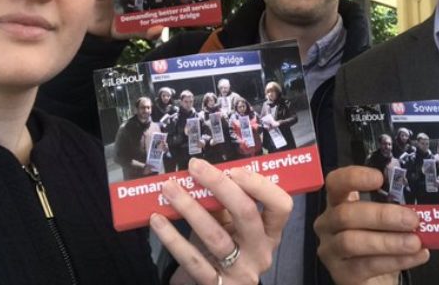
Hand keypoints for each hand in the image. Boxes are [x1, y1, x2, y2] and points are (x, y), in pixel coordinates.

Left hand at [150, 157, 291, 284]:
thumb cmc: (225, 247)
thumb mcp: (233, 226)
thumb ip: (226, 204)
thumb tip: (204, 171)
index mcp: (270, 232)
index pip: (281, 205)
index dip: (260, 185)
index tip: (233, 169)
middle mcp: (260, 252)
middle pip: (247, 214)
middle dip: (220, 186)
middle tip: (195, 167)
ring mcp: (240, 272)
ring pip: (216, 236)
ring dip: (189, 207)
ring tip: (169, 188)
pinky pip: (193, 260)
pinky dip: (172, 238)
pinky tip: (158, 220)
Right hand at [314, 166, 428, 284]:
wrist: (375, 281)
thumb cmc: (380, 247)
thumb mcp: (385, 224)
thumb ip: (396, 213)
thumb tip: (422, 209)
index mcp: (338, 203)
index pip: (336, 183)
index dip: (353, 177)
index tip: (379, 178)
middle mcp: (328, 224)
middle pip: (346, 214)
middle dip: (382, 216)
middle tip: (412, 220)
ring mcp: (331, 250)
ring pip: (352, 241)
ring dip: (388, 241)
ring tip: (415, 243)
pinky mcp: (340, 274)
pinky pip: (366, 265)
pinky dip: (394, 260)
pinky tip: (415, 256)